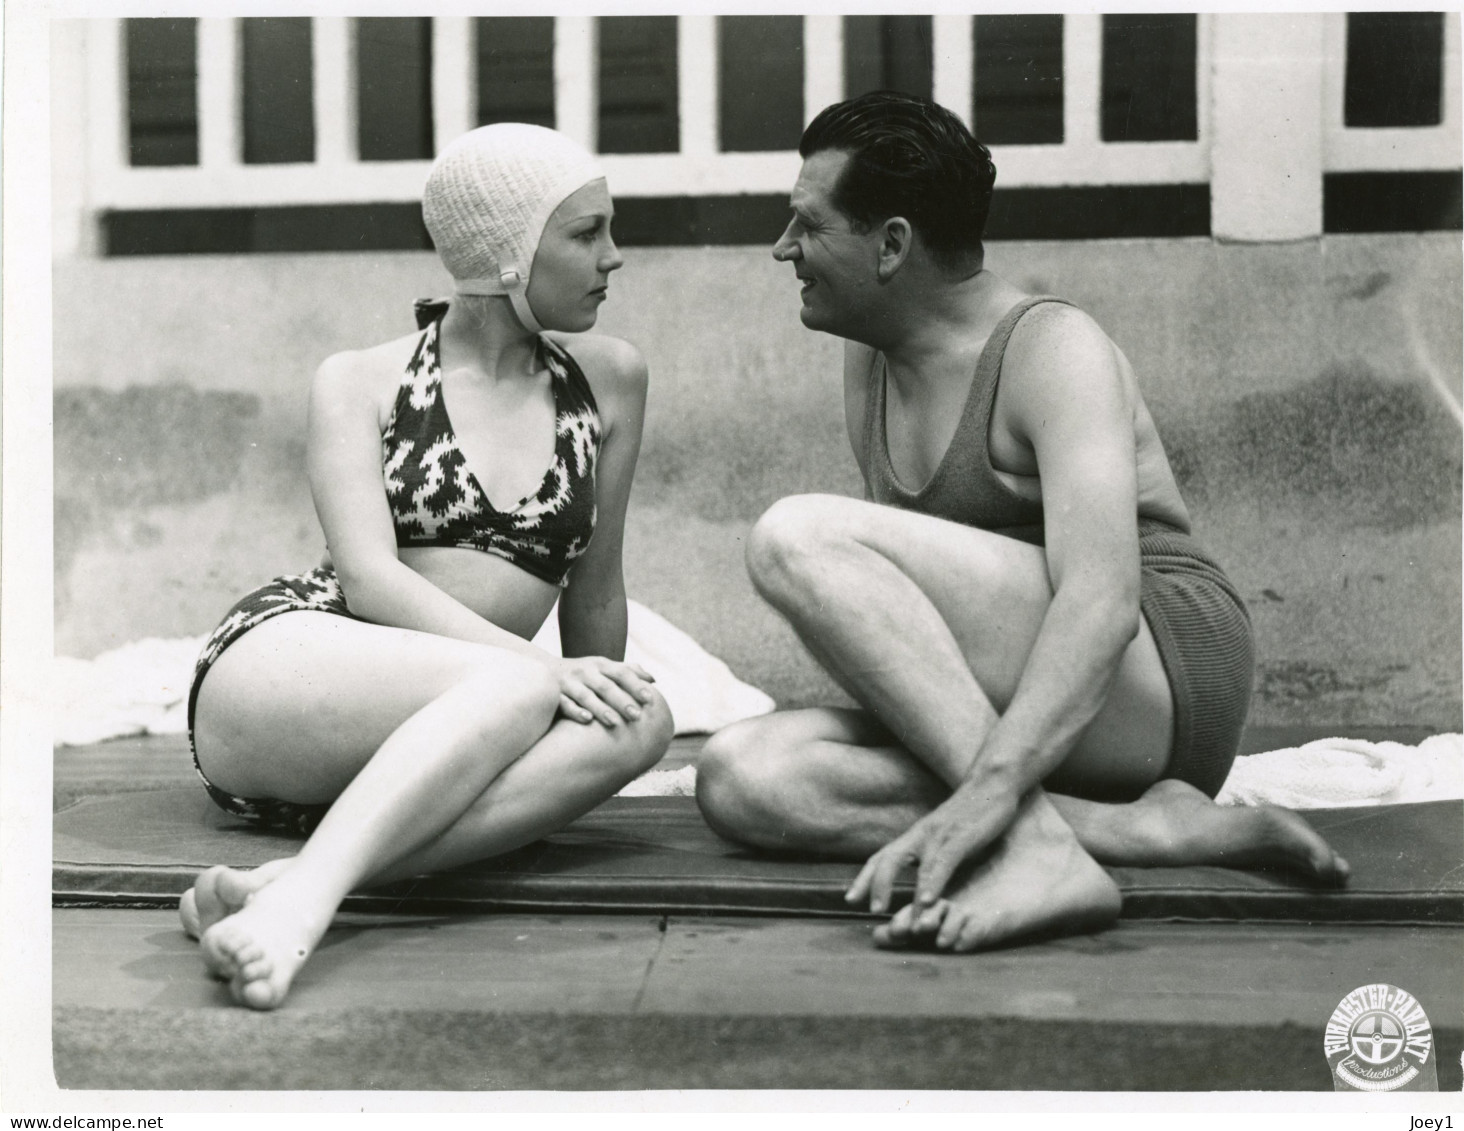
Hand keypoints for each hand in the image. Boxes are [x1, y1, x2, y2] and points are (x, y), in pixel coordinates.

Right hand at [553, 656, 655, 726]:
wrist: (539, 671)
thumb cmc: (581, 674)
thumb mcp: (602, 668)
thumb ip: (627, 671)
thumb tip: (653, 679)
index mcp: (600, 665)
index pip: (621, 673)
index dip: (635, 685)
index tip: (650, 699)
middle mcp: (585, 672)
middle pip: (606, 686)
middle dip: (622, 700)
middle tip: (637, 716)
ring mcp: (568, 682)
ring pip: (586, 695)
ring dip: (601, 708)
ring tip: (615, 722)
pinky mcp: (553, 695)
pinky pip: (564, 703)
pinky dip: (576, 711)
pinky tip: (587, 720)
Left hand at [845, 778, 1020, 914]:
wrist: (990, 784)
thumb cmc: (968, 814)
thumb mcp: (942, 835)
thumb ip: (930, 855)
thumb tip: (921, 879)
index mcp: (915, 837)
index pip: (881, 857)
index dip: (864, 879)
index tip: (851, 900)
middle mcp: (920, 835)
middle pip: (888, 859)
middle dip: (876, 886)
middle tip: (871, 911)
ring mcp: (939, 836)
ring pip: (917, 868)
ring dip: (908, 895)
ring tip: (902, 921)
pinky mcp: (959, 838)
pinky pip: (942, 864)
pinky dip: (932, 883)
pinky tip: (927, 902)